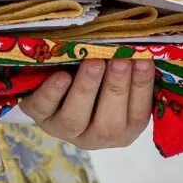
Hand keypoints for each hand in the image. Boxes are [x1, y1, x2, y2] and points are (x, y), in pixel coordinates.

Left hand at [18, 57, 155, 149]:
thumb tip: (143, 45)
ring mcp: (64, 129)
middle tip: (120, 60)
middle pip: (109, 123)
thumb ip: (127, 69)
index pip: (138, 115)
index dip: (142, 87)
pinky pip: (43, 109)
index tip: (144, 59)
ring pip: (75, 118)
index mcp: (122, 129)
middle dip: (116, 88)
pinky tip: (62, 75)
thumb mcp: (111, 77)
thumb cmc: (91, 77)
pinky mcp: (38, 116)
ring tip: (94, 62)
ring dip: (87, 89)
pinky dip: (53, 93)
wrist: (50, 83)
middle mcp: (95, 136)